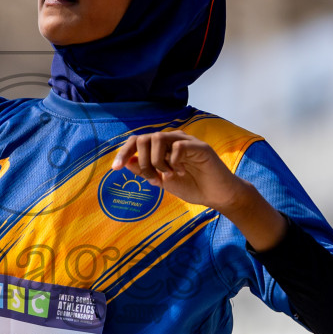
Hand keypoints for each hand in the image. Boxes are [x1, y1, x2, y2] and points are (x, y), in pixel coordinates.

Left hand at [110, 130, 246, 210]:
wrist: (217, 196)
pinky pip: (178, 146)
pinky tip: (182, 172)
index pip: (137, 141)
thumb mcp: (163, 181)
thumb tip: (128, 162)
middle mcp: (172, 140)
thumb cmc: (192, 187)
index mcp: (162, 148)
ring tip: (168, 175)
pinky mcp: (200, 147)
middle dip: (142, 161)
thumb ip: (146, 171)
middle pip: (144, 138)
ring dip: (156, 161)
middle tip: (152, 179)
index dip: (124, 152)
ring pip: (158, 138)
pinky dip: (174, 161)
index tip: (115, 168)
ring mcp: (186, 141)